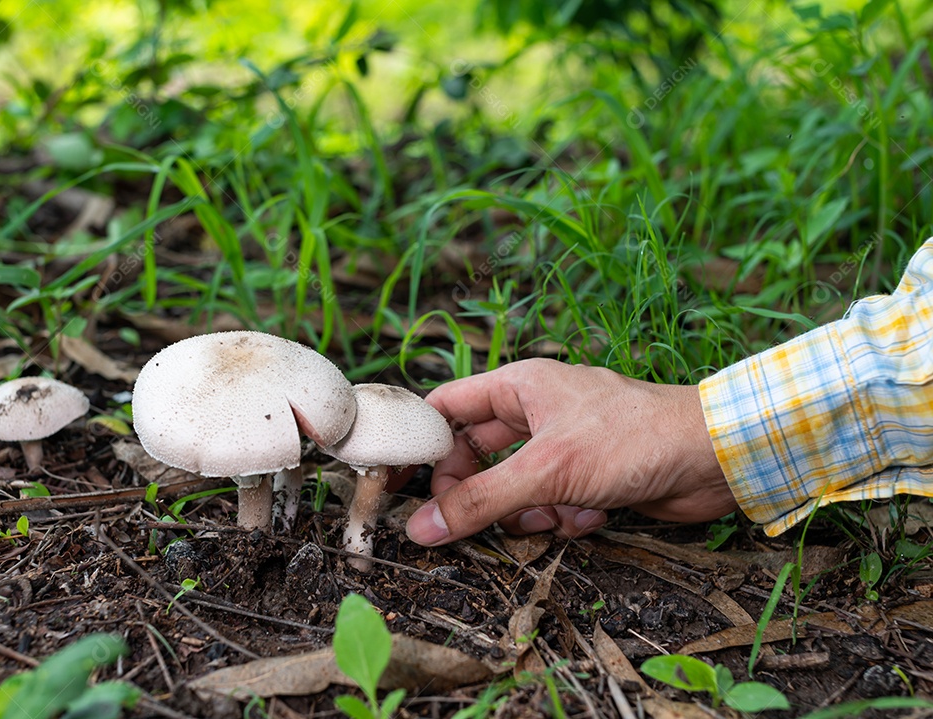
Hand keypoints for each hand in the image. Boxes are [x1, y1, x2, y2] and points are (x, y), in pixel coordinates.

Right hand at [402, 358, 735, 545]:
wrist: (715, 457)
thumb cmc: (633, 439)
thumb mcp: (546, 471)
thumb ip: (481, 501)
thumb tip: (423, 529)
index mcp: (519, 386)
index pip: (446, 409)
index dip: (418, 444)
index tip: (397, 486)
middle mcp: (537, 412)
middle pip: (476, 457)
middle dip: (478, 493)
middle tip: (468, 522)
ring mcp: (564, 446)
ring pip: (513, 488)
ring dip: (527, 512)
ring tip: (552, 514)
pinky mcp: (589, 478)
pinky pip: (550, 505)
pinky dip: (564, 518)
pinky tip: (591, 514)